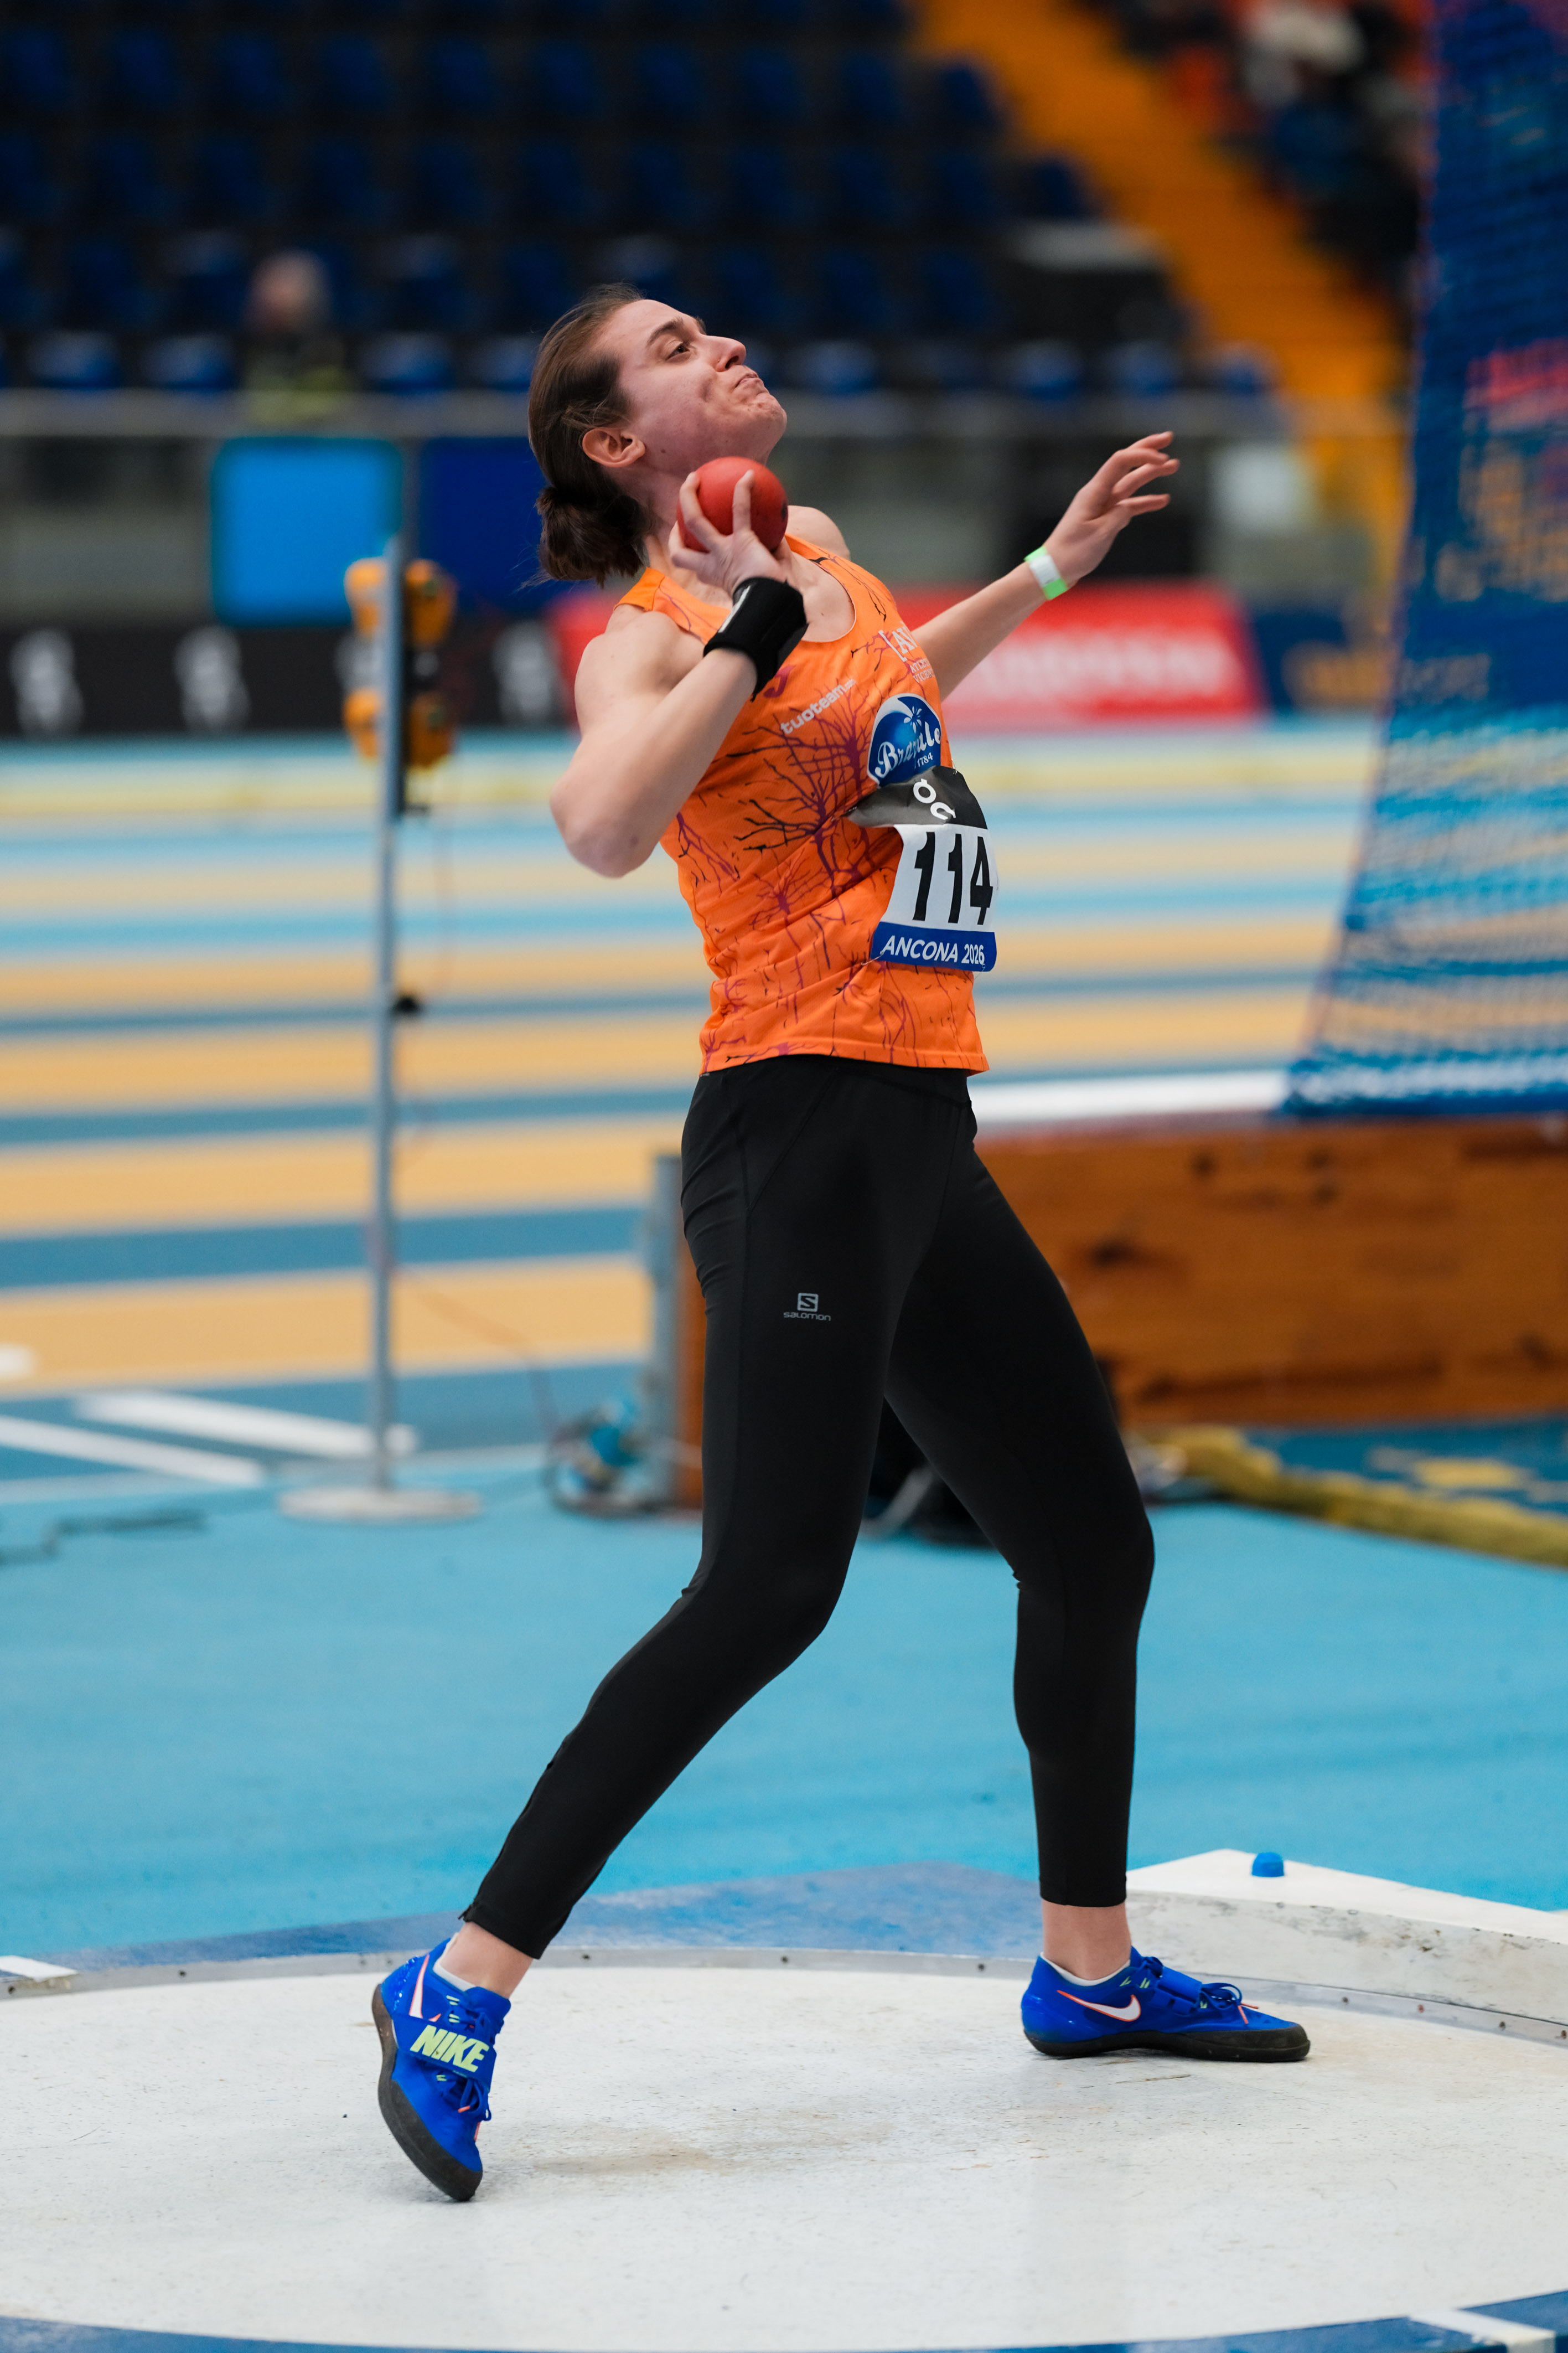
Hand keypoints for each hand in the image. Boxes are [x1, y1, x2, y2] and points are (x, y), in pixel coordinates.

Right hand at [668, 469, 790, 599]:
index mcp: (715, 575)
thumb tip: (778, 535)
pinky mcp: (742, 542)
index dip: (682, 550)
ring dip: (689, 497)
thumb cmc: (777, 594)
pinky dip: (743, 491)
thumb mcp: (771, 573)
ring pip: (695, 522)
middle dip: (674, 531)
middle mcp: (712, 564)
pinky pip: (740, 511)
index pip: (691, 564)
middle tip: (680, 517)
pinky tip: (749, 475)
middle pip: (679, 551)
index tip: (685, 537)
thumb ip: (771, 553)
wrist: (778, 604)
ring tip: (694, 477)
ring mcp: (723, 552)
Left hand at [1045, 433, 1179, 585]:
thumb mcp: (1099, 535)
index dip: (1142, 455)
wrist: (1055, 570)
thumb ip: (1117, 517)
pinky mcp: (1106, 519)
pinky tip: (1162, 500)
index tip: (1162, 459)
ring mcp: (1103, 505)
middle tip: (1168, 438)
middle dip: (1147, 450)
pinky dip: (1145, 502)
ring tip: (1173, 466)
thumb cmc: (1072, 553)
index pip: (1120, 462)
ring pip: (1130, 483)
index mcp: (1094, 492)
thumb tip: (1128, 508)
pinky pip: (1129, 505)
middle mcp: (1099, 493)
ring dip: (1151, 474)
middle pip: (1126, 465)